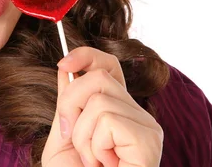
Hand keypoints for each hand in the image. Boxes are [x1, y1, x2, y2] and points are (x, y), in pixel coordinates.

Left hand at [41, 46, 162, 166]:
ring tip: (92, 162)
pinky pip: (107, 120)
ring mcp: (147, 127)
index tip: (63, 64)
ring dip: (82, 136)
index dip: (87, 56)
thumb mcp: (64, 138)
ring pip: (99, 100)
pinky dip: (94, 147)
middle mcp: (138, 115)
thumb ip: (67, 104)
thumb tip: (65, 69)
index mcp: (118, 112)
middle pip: (99, 77)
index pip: (109, 66)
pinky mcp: (148, 140)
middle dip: (71, 105)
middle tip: (71, 138)